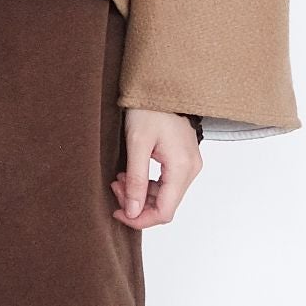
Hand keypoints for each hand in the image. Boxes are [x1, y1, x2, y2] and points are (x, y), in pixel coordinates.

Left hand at [112, 109, 201, 227]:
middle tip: (115, 187)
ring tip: (119, 179)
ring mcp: (189, 165)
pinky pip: (166, 184)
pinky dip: (147, 185)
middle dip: (137, 204)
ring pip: (165, 196)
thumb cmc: (149, 109)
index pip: (165, 211)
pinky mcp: (183, 161)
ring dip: (140, 194)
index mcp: (182, 167)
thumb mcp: (137, 144)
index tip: (118, 212)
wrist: (160, 87)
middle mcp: (191, 169)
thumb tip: (132, 211)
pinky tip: (130, 175)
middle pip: (165, 205)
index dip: (140, 219)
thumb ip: (135, 180)